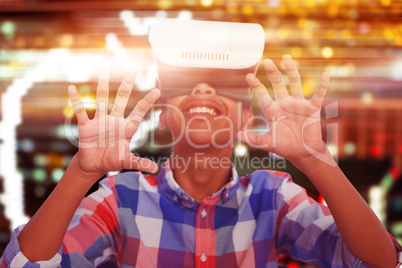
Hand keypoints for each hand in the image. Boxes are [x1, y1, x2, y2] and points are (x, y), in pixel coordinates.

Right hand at [68, 65, 159, 179]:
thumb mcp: (126, 162)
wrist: (94, 165)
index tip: (157, 91)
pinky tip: (72, 88)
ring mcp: (100, 121)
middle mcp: (114, 120)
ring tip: (104, 67)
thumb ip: (139, 163)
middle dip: (126, 84)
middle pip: (121, 98)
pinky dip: (76, 100)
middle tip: (132, 68)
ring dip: (102, 84)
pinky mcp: (86, 126)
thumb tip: (155, 170)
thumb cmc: (112, 161)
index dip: (147, 102)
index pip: (139, 112)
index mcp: (126, 128)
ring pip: (102, 99)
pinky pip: (81, 111)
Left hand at [237, 55, 329, 164]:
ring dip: (291, 70)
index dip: (256, 85)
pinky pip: (319, 95)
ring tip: (286, 57)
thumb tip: (237, 135)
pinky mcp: (312, 108)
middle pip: (278, 84)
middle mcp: (284, 104)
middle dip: (273, 72)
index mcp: (273, 110)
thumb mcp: (268, 143)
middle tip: (267, 61)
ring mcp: (299, 104)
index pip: (263, 95)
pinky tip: (326, 75)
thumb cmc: (284, 147)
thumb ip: (254, 138)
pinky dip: (323, 85)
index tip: (248, 75)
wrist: (303, 153)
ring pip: (295, 83)